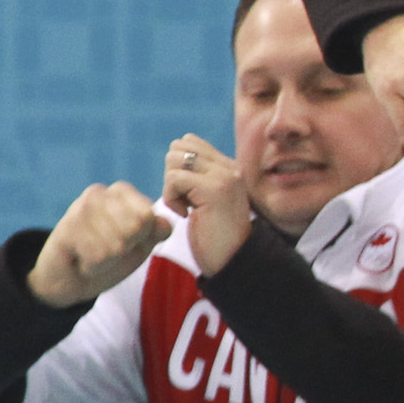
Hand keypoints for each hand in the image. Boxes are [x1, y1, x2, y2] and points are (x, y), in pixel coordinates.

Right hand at [28, 181, 171, 307]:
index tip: (127, 240)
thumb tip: (165, 224)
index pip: (149, 215)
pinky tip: (82, 259)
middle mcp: (99, 192)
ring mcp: (80, 208)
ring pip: (117, 244)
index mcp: (121, 191)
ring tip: (94, 254)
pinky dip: (94, 266)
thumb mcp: (141, 243)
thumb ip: (156, 231)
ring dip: (109, 259)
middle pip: (135, 227)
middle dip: (126, 248)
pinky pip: (98, 256)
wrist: (70, 279)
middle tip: (108, 249)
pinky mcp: (66, 228)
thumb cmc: (109, 257)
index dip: (142, 237)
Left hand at [159, 135, 257, 277]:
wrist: (233, 261)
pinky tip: (185, 214)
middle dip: (171, 173)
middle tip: (184, 199)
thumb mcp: (207, 199)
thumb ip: (199, 176)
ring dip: (170, 185)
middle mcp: (230, 167)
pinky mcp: (215, 189)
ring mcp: (225, 176)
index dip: (178, 166)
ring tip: (184, 206)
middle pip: (179, 146)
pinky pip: (174, 178)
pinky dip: (171, 198)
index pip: (190, 142)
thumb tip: (176, 153)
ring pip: (174, 159)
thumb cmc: (215, 236)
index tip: (187, 193)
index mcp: (229, 167)